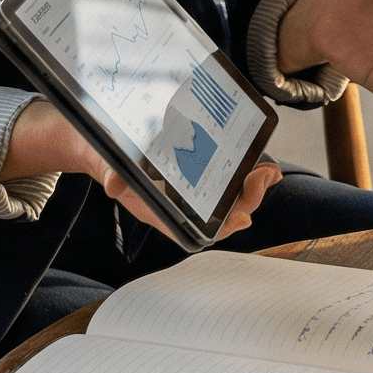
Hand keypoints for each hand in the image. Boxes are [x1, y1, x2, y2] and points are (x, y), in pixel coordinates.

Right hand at [3, 102, 280, 241]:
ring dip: (254, 185)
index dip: (225, 224)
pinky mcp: (200, 170)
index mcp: (163, 210)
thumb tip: (112, 183)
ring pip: (231, 196)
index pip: (200, 228)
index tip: (242, 214)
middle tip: (264, 174)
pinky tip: (260, 159)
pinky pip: (228, 177)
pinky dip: (247, 171)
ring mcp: (193, 188)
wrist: (102, 145)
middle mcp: (183, 204)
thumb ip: (112, 174)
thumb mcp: (107, 163)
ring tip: (269, 170)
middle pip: (225, 211)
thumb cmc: (108, 158)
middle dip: (249, 197)